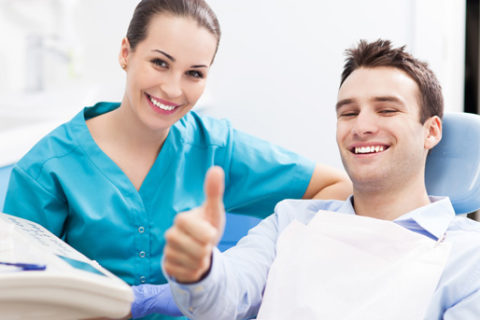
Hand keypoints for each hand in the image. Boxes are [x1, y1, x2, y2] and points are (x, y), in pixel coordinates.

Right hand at [163, 166, 225, 282]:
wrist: (199, 248)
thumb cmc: (207, 226)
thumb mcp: (214, 210)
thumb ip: (214, 191)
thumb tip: (216, 169)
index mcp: (181, 219)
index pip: (198, 231)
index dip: (208, 234)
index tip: (209, 231)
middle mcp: (170, 234)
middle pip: (198, 250)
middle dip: (207, 249)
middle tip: (204, 243)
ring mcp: (167, 251)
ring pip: (194, 263)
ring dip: (202, 260)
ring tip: (199, 252)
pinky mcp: (167, 266)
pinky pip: (188, 273)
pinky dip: (195, 271)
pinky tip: (193, 262)